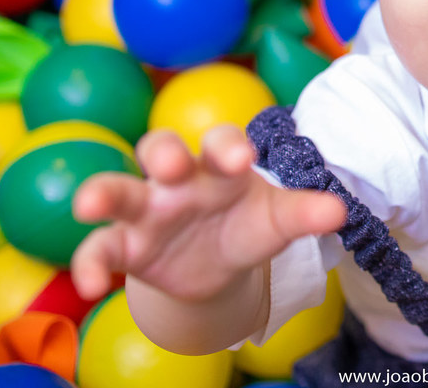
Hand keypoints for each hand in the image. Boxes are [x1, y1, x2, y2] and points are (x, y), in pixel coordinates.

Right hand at [70, 125, 346, 302]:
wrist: (217, 266)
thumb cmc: (247, 226)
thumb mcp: (276, 222)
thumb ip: (302, 214)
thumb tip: (339, 211)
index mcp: (218, 164)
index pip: (220, 142)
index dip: (227, 146)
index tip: (240, 160)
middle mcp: (176, 178)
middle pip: (159, 148)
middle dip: (164, 153)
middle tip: (171, 168)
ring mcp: (145, 209)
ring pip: (116, 189)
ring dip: (101, 192)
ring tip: (88, 205)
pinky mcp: (124, 245)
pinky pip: (99, 248)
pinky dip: (89, 264)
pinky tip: (91, 286)